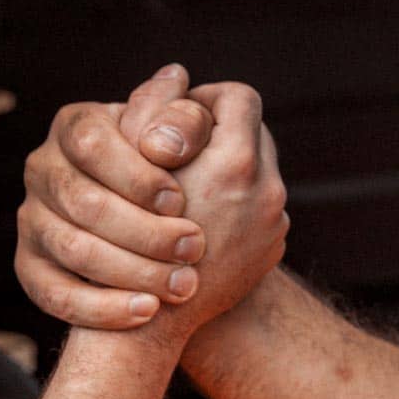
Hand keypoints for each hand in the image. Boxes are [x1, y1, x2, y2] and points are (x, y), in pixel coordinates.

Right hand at [18, 65, 219, 330]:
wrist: (153, 235)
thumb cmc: (172, 172)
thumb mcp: (181, 137)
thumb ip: (181, 115)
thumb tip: (177, 81)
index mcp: (75, 126)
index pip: (91, 143)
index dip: (137, 174)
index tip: (181, 200)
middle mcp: (43, 168)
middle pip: (83, 201)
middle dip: (144, 230)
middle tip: (195, 247)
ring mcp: (30, 219)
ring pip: (72, 250)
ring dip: (133, 271)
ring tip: (183, 285)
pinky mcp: (30, 267)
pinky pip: (54, 294)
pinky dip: (103, 307)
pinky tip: (147, 311)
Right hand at [129, 81, 286, 348]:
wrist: (151, 324)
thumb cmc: (124, 239)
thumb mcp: (131, 164)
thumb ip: (153, 115)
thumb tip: (177, 74)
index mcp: (234, 163)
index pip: (238, 98)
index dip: (204, 100)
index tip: (178, 116)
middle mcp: (265, 192)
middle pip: (252, 134)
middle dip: (217, 135)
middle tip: (182, 147)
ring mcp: (274, 224)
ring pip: (258, 173)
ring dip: (224, 171)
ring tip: (189, 183)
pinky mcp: (270, 251)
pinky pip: (257, 211)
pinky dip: (230, 208)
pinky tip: (197, 218)